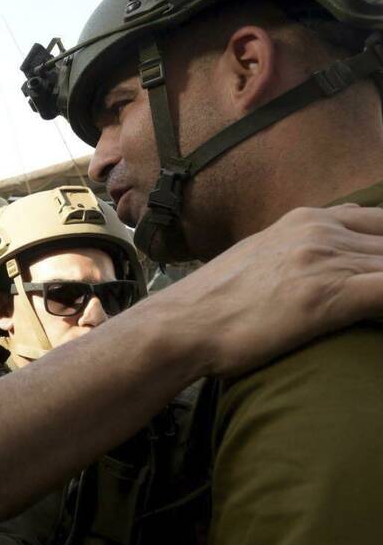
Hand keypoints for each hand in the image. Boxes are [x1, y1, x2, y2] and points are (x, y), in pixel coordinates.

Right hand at [143, 204, 382, 377]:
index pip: (381, 222)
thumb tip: (338, 235)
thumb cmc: (216, 302)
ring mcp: (326, 260)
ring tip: (380, 300)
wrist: (182, 325)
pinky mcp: (330, 295)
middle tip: (378, 291)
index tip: (378, 269)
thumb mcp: (260, 254)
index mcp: (306, 218)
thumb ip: (302, 242)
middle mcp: (320, 230)